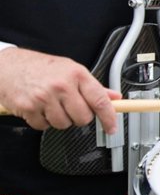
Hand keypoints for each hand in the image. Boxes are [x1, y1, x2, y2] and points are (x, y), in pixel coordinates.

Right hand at [0, 48, 119, 132]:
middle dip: (79, 116)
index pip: (99, 100)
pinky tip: (40, 108)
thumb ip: (94, 86)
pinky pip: (44, 126)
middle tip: (70, 107)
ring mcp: (44, 97)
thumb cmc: (41, 68)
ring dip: (60, 119)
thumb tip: (114, 97)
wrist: (8, 66)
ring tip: (53, 105)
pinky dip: (43, 121)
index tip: (112, 127)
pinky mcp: (28, 108)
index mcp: (76, 74)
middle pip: (83, 118)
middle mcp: (61, 85)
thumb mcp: (71, 70)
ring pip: (64, 124)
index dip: (109, 117)